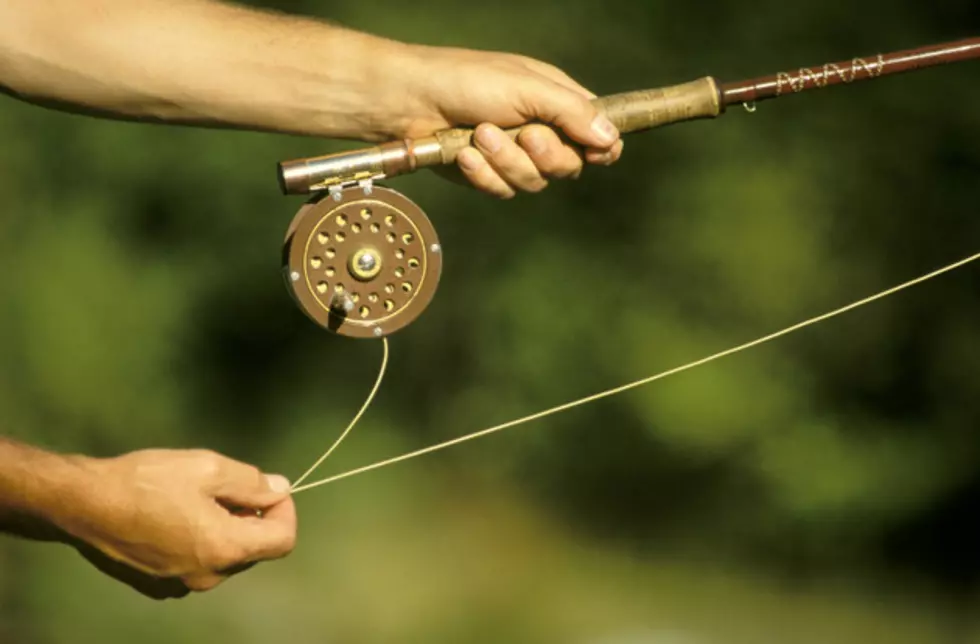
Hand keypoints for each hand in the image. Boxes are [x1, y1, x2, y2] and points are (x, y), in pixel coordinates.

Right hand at [55, 449, 295, 598]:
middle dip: (253, 517)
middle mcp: (208, 576)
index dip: (285, 511)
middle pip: (255, 549)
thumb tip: (280, 489)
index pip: (282, 540)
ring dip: (227, 528)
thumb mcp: (208, 468)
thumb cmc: (147, 481)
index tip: (269, 489)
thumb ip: (251, 482)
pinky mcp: (160, 584)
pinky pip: (199, 563)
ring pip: (226, 556)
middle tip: (229, 487)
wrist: (84, 503)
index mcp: (225, 549)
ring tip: (199, 498)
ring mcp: (182, 584)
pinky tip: (178, 516)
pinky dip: (201, 541)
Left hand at [393, 45, 623, 197]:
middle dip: (544, 155)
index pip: (599, 134)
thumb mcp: (526, 88)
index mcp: (557, 102)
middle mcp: (540, 131)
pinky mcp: (488, 176)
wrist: (411, 100)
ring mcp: (513, 156)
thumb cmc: (468, 80)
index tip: (596, 153)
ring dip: (506, 161)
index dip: (601, 148)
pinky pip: (502, 191)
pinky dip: (483, 174)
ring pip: (533, 183)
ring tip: (480, 134)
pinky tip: (464, 154)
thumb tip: (611, 138)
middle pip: (569, 167)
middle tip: (523, 134)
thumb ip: (571, 113)